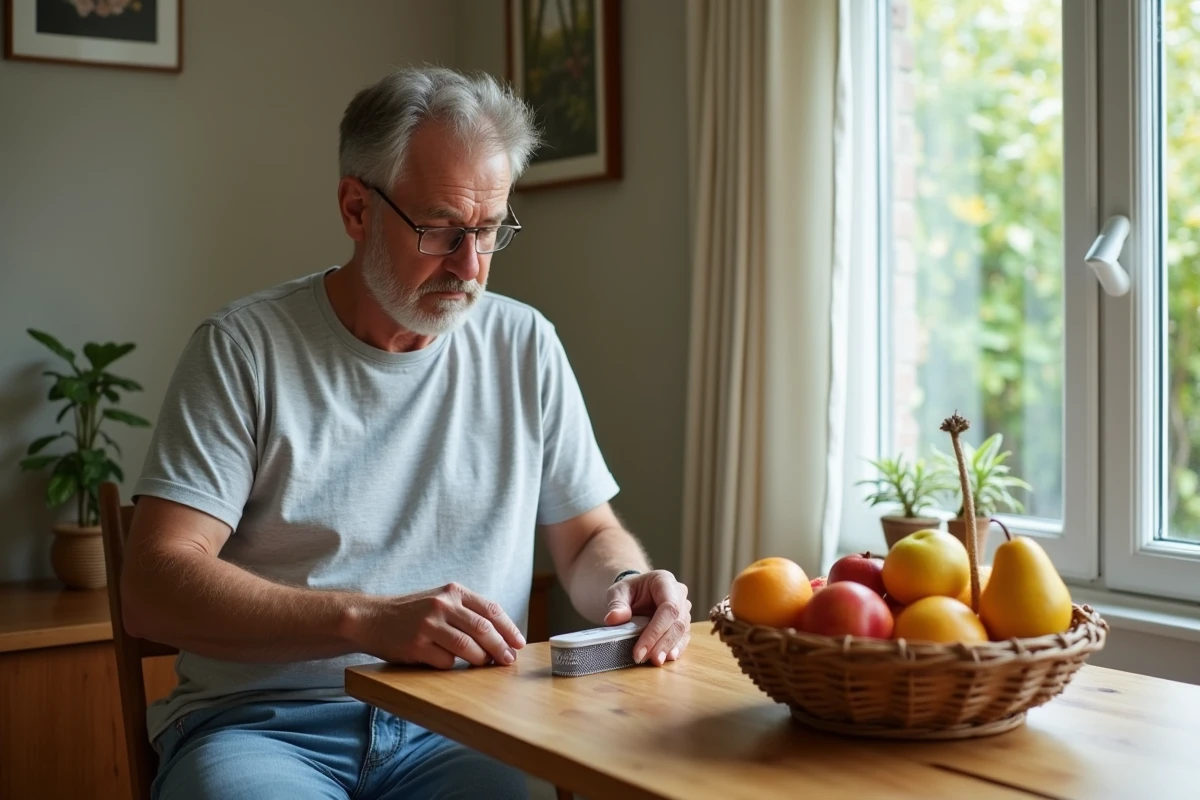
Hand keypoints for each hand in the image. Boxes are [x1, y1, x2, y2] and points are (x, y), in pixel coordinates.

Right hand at [355, 582, 525, 669]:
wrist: (371, 618)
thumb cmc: (412, 613)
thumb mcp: (440, 601)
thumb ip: (467, 612)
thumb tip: (501, 637)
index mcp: (453, 591)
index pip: (491, 609)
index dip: (509, 628)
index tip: (519, 644)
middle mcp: (442, 605)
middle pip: (483, 629)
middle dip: (501, 648)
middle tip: (509, 661)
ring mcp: (428, 625)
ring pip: (468, 647)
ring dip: (481, 660)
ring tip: (485, 664)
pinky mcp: (416, 645)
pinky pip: (445, 662)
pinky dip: (451, 666)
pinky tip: (447, 663)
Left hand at [603, 570, 691, 665]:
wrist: (636, 593)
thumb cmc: (629, 591)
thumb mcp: (618, 592)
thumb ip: (616, 604)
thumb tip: (614, 619)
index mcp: (664, 581)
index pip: (668, 607)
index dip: (656, 630)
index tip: (640, 649)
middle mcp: (679, 594)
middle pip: (677, 622)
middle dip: (662, 643)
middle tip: (647, 659)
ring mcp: (683, 609)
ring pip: (682, 631)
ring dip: (669, 648)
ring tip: (655, 661)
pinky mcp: (683, 623)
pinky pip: (683, 638)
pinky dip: (675, 649)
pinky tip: (667, 658)